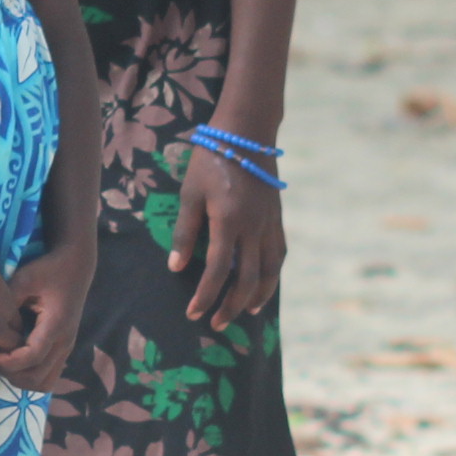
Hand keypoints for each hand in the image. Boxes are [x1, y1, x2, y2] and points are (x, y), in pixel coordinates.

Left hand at [0, 240, 94, 392]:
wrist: (76, 265)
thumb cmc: (49, 270)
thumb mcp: (25, 279)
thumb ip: (8, 302)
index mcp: (56, 325)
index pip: (32, 357)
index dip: (9, 362)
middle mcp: (65, 342)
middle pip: (38, 377)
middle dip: (12, 374)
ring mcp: (66, 348)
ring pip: (44, 382)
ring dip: (22, 380)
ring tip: (4, 363)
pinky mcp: (64, 349)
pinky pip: (48, 375)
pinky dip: (30, 376)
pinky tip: (15, 361)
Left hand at [169, 146, 284, 327]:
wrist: (245, 132)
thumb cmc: (210, 159)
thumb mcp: (189, 193)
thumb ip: (185, 232)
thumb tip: (176, 267)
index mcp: (228, 221)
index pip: (218, 270)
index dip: (206, 296)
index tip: (194, 313)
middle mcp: (253, 227)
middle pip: (247, 278)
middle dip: (231, 306)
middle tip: (216, 323)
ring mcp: (269, 223)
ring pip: (270, 270)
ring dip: (258, 295)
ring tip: (246, 312)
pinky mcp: (277, 217)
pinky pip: (279, 252)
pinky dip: (273, 273)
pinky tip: (264, 282)